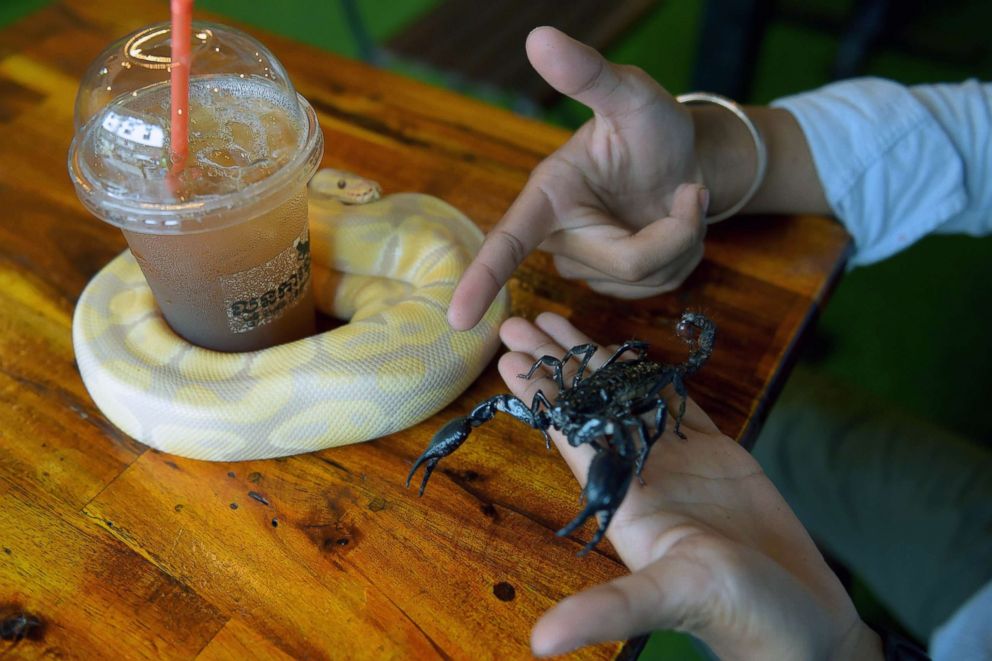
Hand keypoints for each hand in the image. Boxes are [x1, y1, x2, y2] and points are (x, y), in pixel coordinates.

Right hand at [448, 27, 708, 329]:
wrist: (685, 161)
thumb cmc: (652, 126)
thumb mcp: (630, 94)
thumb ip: (589, 74)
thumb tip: (540, 35)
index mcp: (549, 195)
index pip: (508, 241)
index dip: (482, 279)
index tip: (456, 318)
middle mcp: (559, 237)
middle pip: (621, 264)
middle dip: (673, 232)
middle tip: (691, 192)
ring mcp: (587, 266)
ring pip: (644, 279)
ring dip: (681, 243)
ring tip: (678, 203)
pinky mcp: (614, 284)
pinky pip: (658, 289)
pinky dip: (683, 257)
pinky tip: (674, 229)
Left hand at [496, 314, 880, 659]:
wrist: (805, 628)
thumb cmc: (741, 616)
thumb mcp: (672, 600)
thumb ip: (609, 609)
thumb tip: (539, 643)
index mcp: (623, 503)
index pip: (569, 436)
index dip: (540, 396)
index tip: (507, 356)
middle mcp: (643, 477)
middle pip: (587, 407)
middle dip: (552, 365)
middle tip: (514, 319)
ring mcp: (681, 463)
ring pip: (627, 398)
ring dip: (593, 361)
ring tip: (556, 320)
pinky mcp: (721, 456)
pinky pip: (679, 405)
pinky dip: (653, 377)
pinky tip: (629, 353)